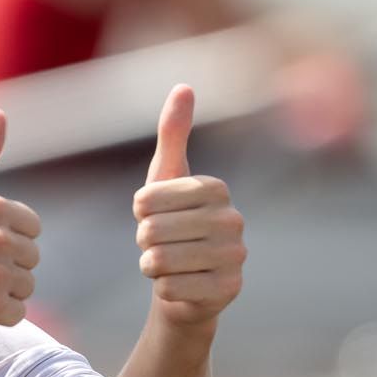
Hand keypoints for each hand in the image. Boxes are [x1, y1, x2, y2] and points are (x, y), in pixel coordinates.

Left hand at [134, 85, 244, 327]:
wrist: (189, 286)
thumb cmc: (173, 224)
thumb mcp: (166, 177)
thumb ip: (173, 134)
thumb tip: (184, 86)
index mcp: (216, 188)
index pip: (146, 199)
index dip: (140, 213)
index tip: (156, 216)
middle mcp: (234, 220)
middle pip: (151, 231)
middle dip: (144, 242)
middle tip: (161, 244)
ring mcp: (236, 257)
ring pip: (159, 261)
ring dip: (151, 266)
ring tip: (168, 264)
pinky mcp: (229, 290)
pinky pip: (169, 289)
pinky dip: (163, 289)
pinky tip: (180, 285)